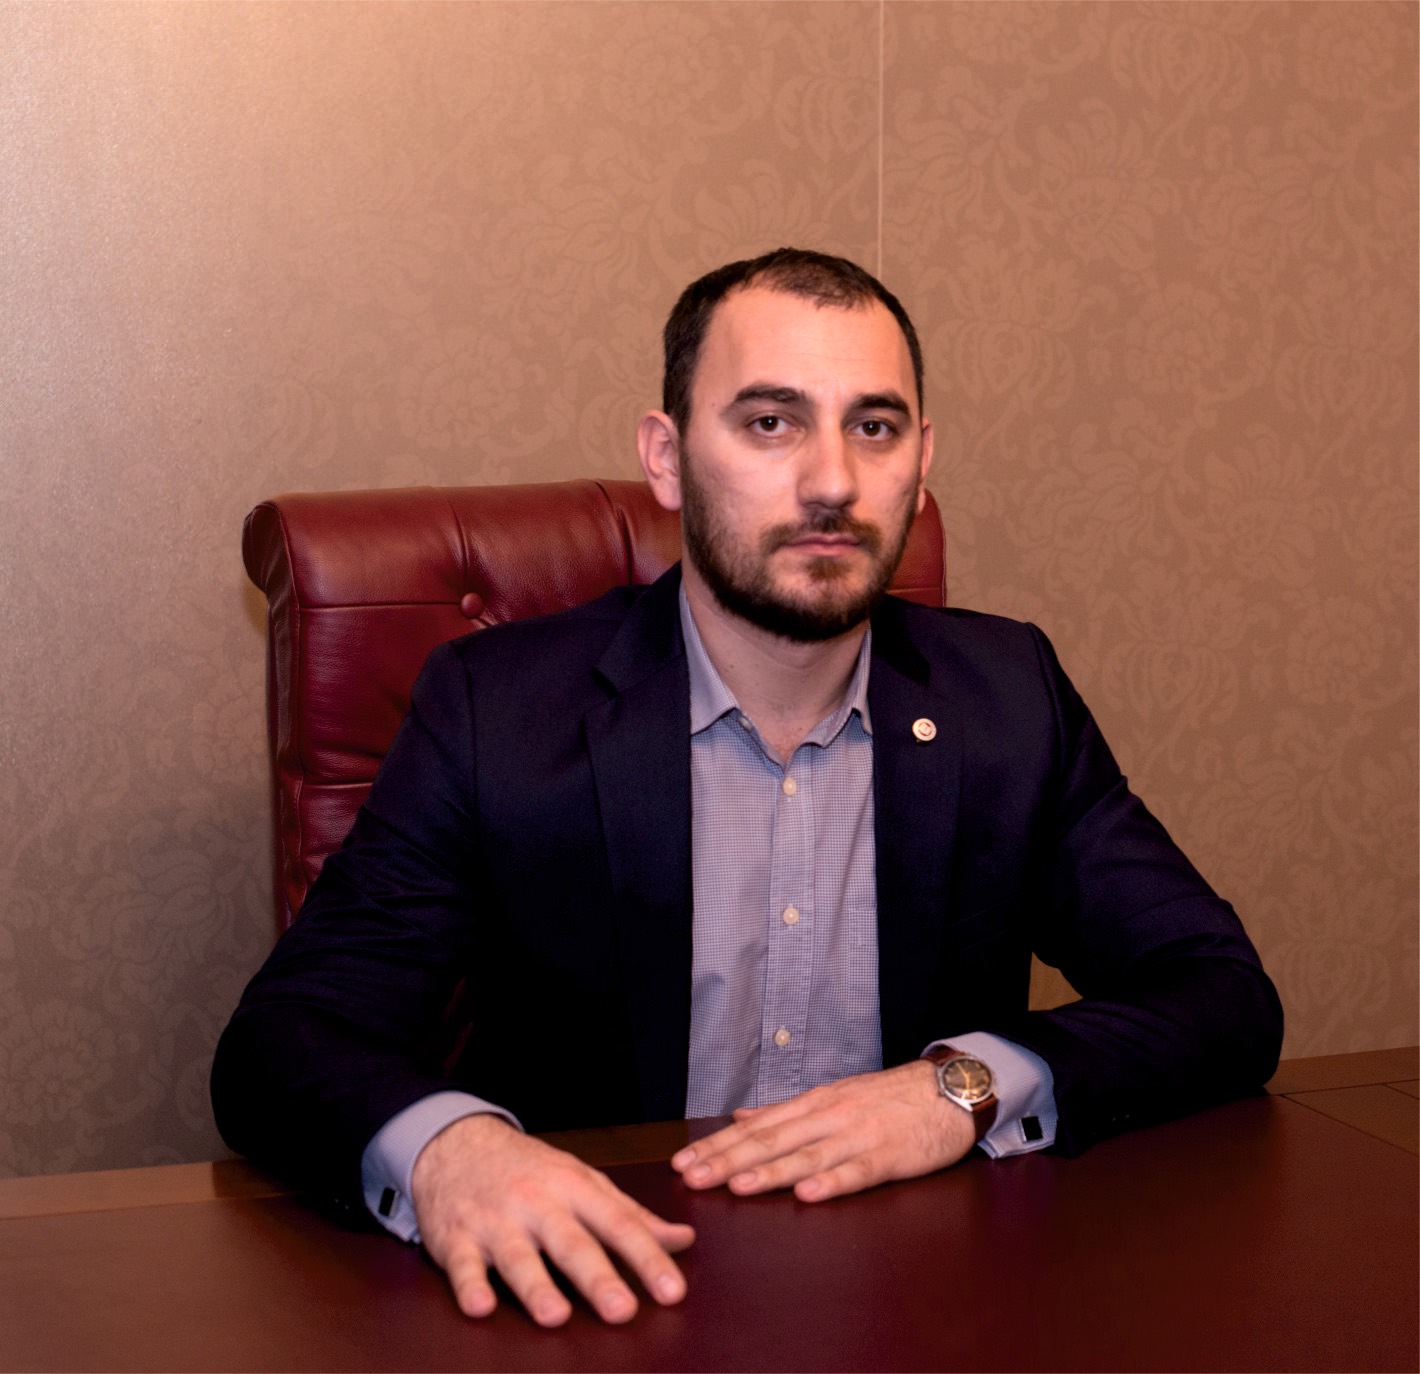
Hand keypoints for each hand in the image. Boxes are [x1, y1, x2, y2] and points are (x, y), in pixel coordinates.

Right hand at [410, 1114, 694, 1326]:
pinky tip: (481, 1306)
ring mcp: (496, 1221)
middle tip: (622, 1310)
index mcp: (575, 1188)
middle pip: (571, 1243)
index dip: (646, 1258)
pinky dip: (470, 1285)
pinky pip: (462, 1264)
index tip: (672, 1291)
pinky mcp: (456, 1238)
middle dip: (597, 1277)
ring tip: (555, 1315)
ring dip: (536, 1285)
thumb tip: (682, 1240)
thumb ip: (630, 1215)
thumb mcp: (583, 1181)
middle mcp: (538, 1204)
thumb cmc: (530, 1170)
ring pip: (518, 1256)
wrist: (459, 1144)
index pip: (618, 1224)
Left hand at [670, 1060, 974, 1202]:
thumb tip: (740, 1116)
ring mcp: (859, 1135)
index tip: (684, 1162)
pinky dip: (833, 1182)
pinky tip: (809, 1194)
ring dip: (771, 1172)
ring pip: (808, 1155)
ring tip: (738, 1186)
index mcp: (814, 1104)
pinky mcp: (890, 1155)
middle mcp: (829, 1116)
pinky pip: (858, 1170)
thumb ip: (786, 1112)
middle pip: (772, 1140)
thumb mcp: (834, 1097)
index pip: (756, 1127)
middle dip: (729, 1160)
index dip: (717, 1145)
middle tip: (692, 1178)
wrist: (947, 1090)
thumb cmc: (889, 1098)